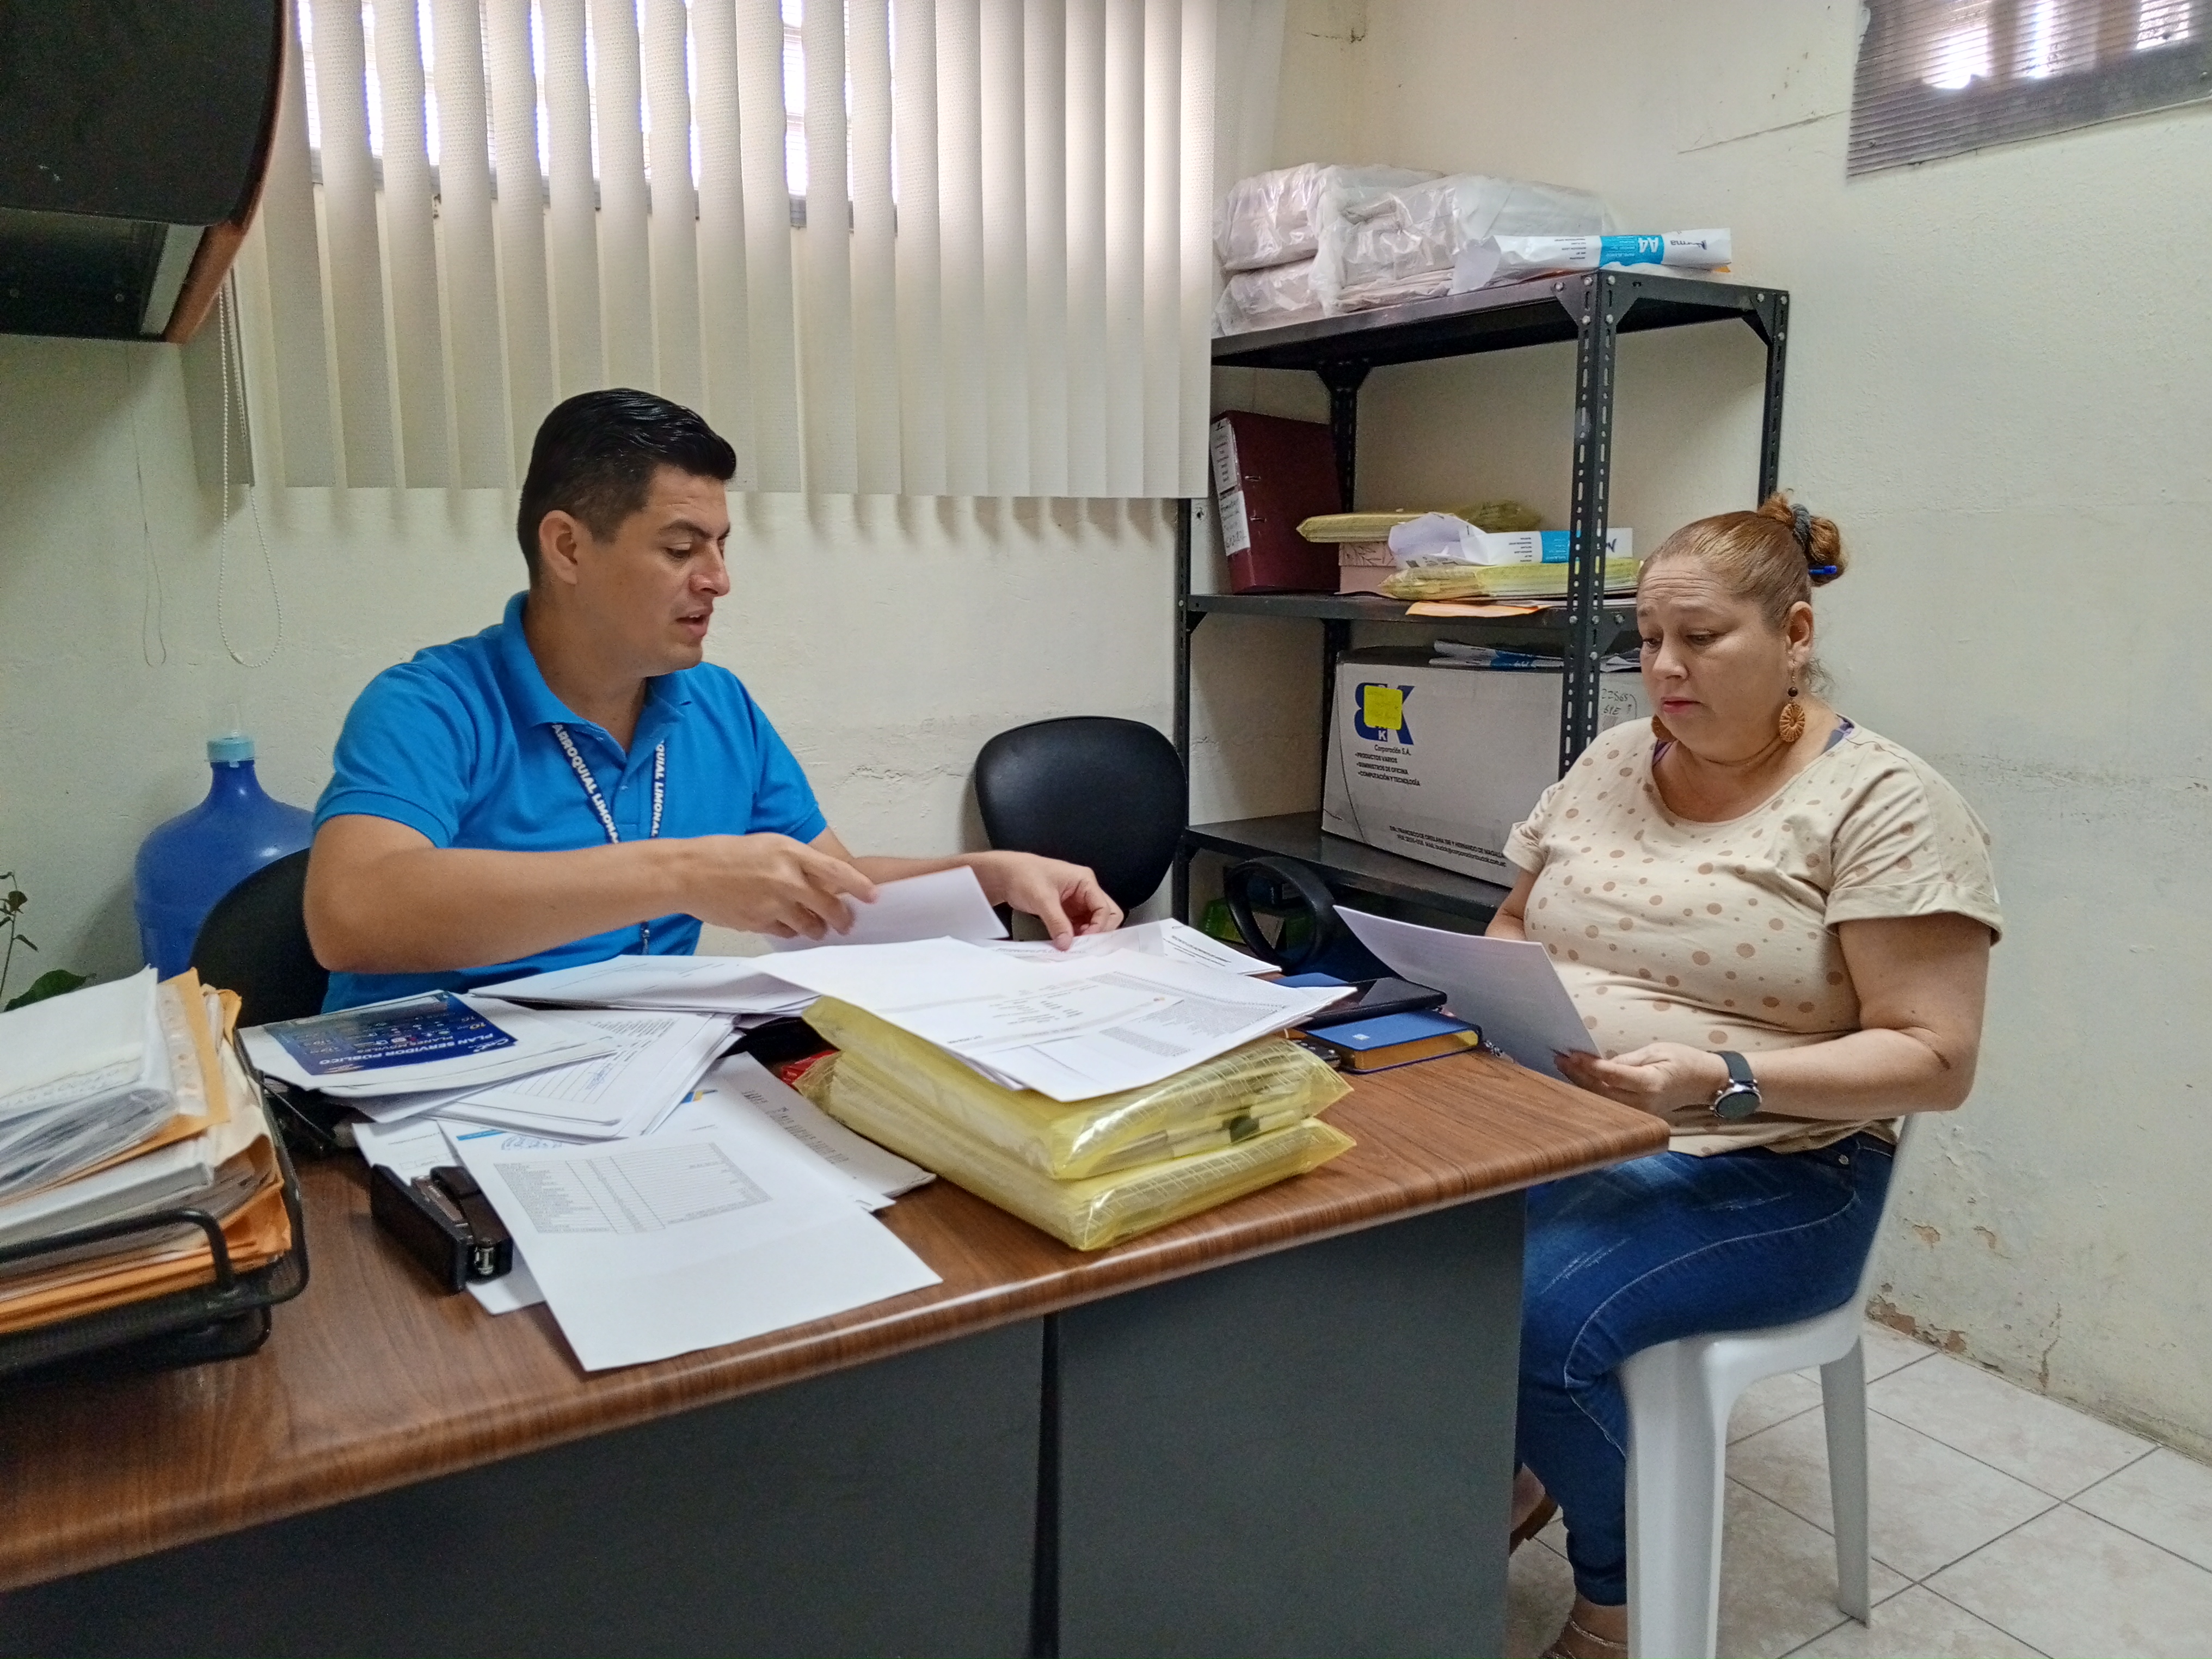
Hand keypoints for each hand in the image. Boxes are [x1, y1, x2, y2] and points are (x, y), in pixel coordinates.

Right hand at [679, 834, 879, 939]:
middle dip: (842, 919)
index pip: (835, 872)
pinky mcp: (758, 923)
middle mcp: (785, 879)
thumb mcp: (769, 845)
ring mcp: (772, 903)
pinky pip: (786, 933)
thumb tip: (823, 883)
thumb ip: (797, 863)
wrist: (689, 872)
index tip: (873, 896)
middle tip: (846, 923)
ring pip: (810, 926)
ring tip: (815, 926)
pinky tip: (783, 923)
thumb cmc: (727, 854)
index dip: (859, 886)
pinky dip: (789, 931)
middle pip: (829, 906)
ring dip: (816, 928)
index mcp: (789, 852)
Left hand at [970, 852, 1121, 947]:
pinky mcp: (1068, 910)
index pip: (1104, 908)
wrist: (1005, 876)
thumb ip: (1057, 922)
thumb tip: (1067, 943)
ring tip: (1072, 944)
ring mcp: (1077, 901)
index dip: (1099, 926)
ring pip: (1093, 923)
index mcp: (1085, 881)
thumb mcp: (1042, 899)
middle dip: (1098, 931)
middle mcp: (1085, 891)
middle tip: (1083, 943)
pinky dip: (1075, 935)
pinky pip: (1079, 926)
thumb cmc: (1023, 875)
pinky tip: (1066, 942)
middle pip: (1105, 915)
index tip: (1085, 940)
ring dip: (1086, 935)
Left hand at [1554, 1043, 1731, 1116]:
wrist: (1705, 1082)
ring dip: (1582, 1085)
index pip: (1612, 1076)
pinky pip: (1611, 1105)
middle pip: (1601, 1092)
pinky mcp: (1639, 1117)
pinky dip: (1594, 1093)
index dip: (1589, 1066)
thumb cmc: (1683, 1060)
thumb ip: (1627, 1060)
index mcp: (1650, 1083)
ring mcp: (1641, 1113)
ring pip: (1602, 1102)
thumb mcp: (1656, 1051)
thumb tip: (1599, 1063)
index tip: (1571, 1055)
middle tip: (1560, 1059)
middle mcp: (1644, 1103)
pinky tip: (1580, 1081)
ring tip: (1564, 1068)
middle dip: (1578, 1076)